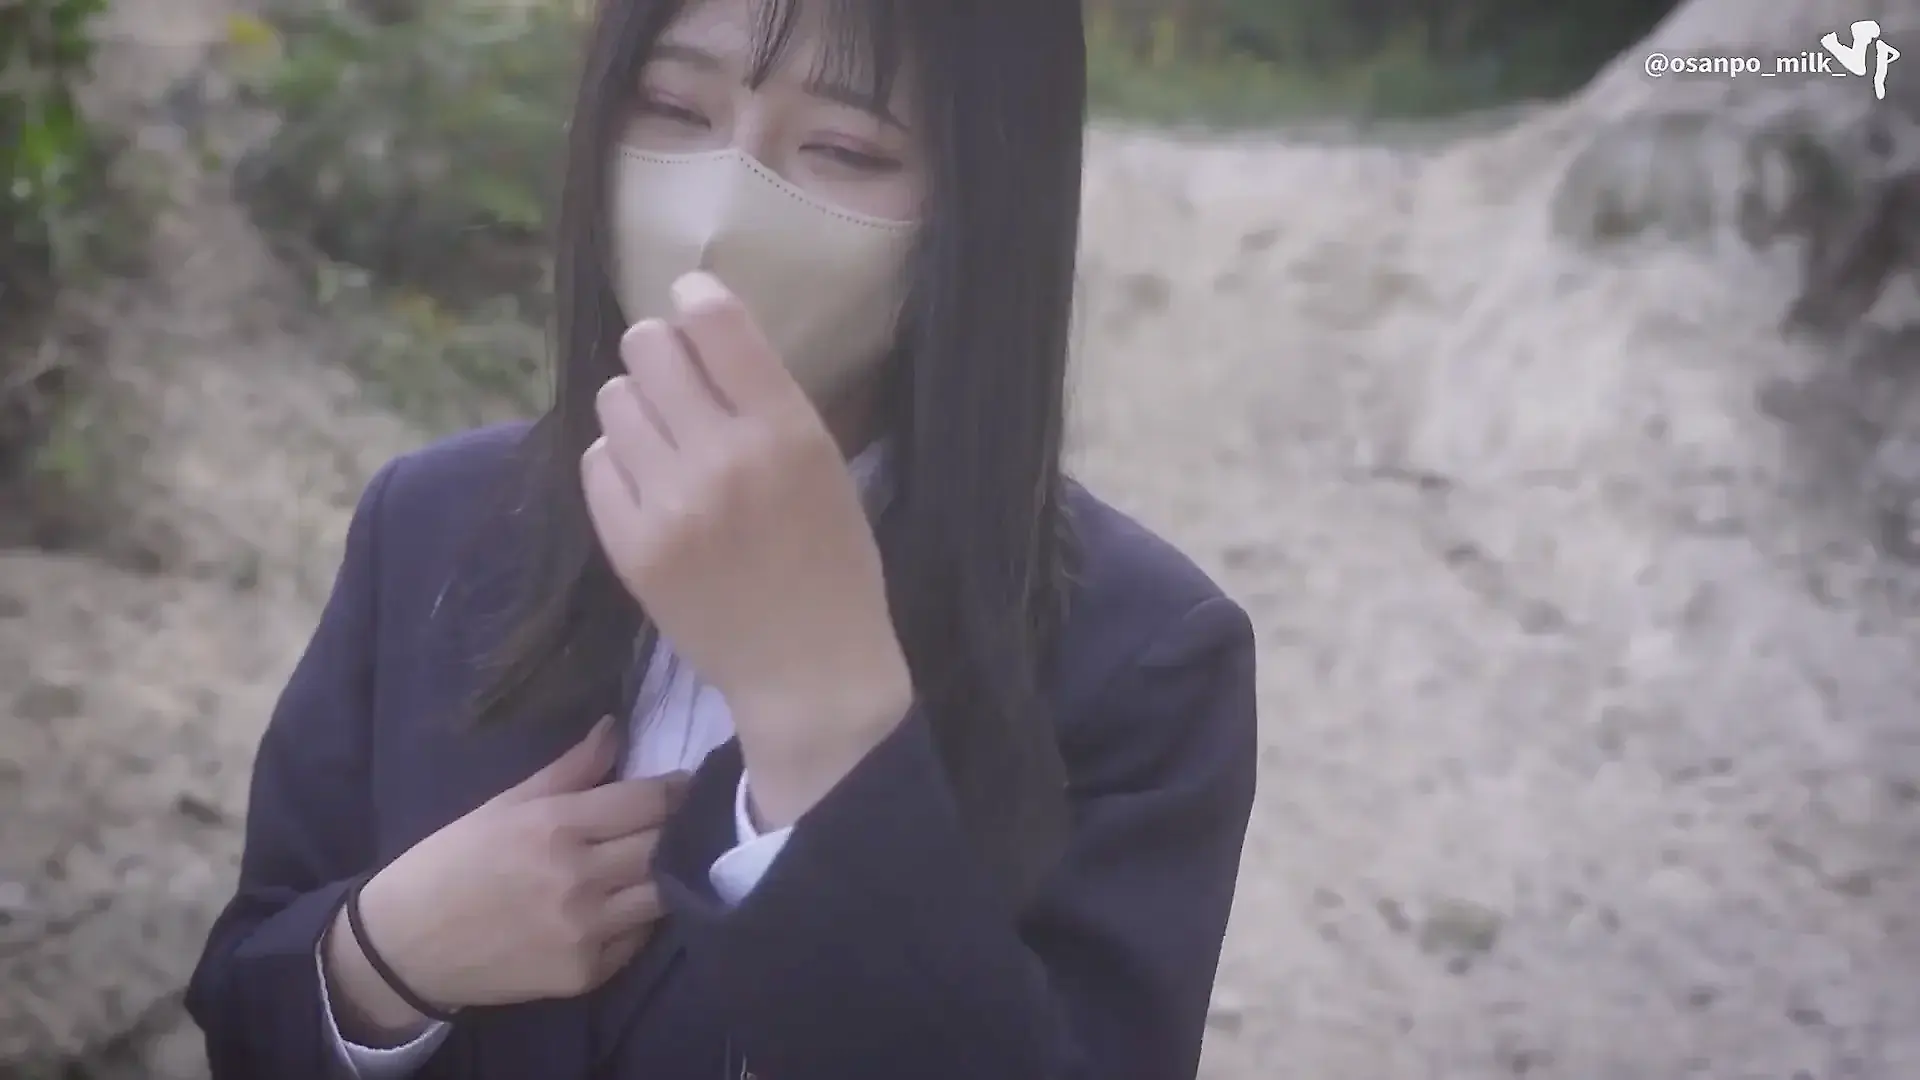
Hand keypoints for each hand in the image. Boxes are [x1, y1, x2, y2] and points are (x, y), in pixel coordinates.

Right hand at [324, 717, 684, 1041]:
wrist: (405, 947)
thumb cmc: (452, 863)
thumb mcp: (503, 805)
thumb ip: (569, 770)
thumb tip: (616, 728)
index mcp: (556, 827)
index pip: (650, 803)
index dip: (678, 791)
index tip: (691, 785)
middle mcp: (578, 879)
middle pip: (664, 847)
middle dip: (681, 830)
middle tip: (689, 820)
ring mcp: (585, 932)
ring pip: (663, 895)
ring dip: (667, 876)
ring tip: (665, 861)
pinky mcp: (586, 974)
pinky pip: (638, 939)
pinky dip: (640, 919)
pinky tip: (628, 903)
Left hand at [581, 271, 912, 827]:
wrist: (810, 674)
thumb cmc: (835, 568)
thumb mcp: (826, 468)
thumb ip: (769, 404)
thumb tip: (703, 333)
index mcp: (788, 432)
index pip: (716, 323)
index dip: (696, 297)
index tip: (692, 299)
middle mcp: (723, 458)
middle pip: (648, 348)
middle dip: (659, 352)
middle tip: (675, 377)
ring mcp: (670, 505)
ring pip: (614, 400)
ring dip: (637, 407)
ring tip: (665, 439)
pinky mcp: (631, 547)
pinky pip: (596, 463)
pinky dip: (618, 463)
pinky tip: (650, 484)